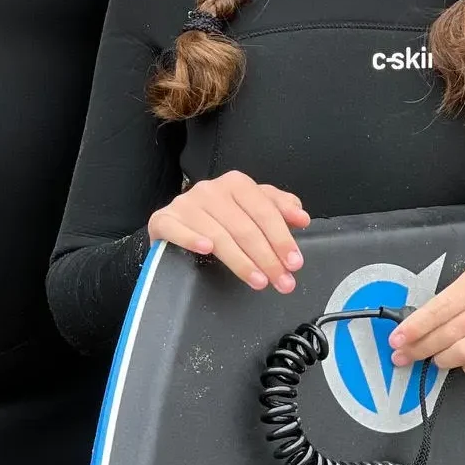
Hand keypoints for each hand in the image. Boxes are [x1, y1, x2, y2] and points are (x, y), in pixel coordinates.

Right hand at [149, 171, 309, 291]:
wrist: (178, 225)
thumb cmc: (222, 219)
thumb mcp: (253, 210)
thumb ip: (279, 209)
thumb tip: (301, 216)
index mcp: (235, 183)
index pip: (264, 210)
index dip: (281, 238)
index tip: (294, 263)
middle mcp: (209, 189)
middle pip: (244, 227)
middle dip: (267, 258)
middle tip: (281, 281)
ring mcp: (185, 204)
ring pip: (217, 234)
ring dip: (241, 261)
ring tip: (258, 281)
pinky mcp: (163, 219)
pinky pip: (177, 230)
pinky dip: (192, 239)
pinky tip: (206, 250)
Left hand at [389, 255, 464, 374]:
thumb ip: (459, 295)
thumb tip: (424, 320)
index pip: (439, 308)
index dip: (414, 327)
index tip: (396, 339)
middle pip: (450, 333)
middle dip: (420, 348)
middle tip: (402, 356)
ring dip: (444, 360)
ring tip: (433, 360)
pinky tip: (463, 364)